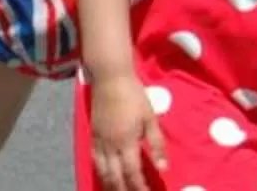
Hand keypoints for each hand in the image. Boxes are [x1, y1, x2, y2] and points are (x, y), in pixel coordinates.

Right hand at [84, 67, 166, 190]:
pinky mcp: (93, 132)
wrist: (109, 77)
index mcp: (126, 142)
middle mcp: (110, 144)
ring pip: (101, 168)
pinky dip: (100, 169)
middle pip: (114, 175)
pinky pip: (94, 157)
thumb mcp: (151, 119)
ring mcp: (98, 138)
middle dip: (122, 189)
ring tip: (116, 190)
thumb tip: (163, 168)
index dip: (140, 187)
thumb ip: (157, 145)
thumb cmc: (134, 96)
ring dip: (109, 182)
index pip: (132, 173)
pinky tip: (104, 172)